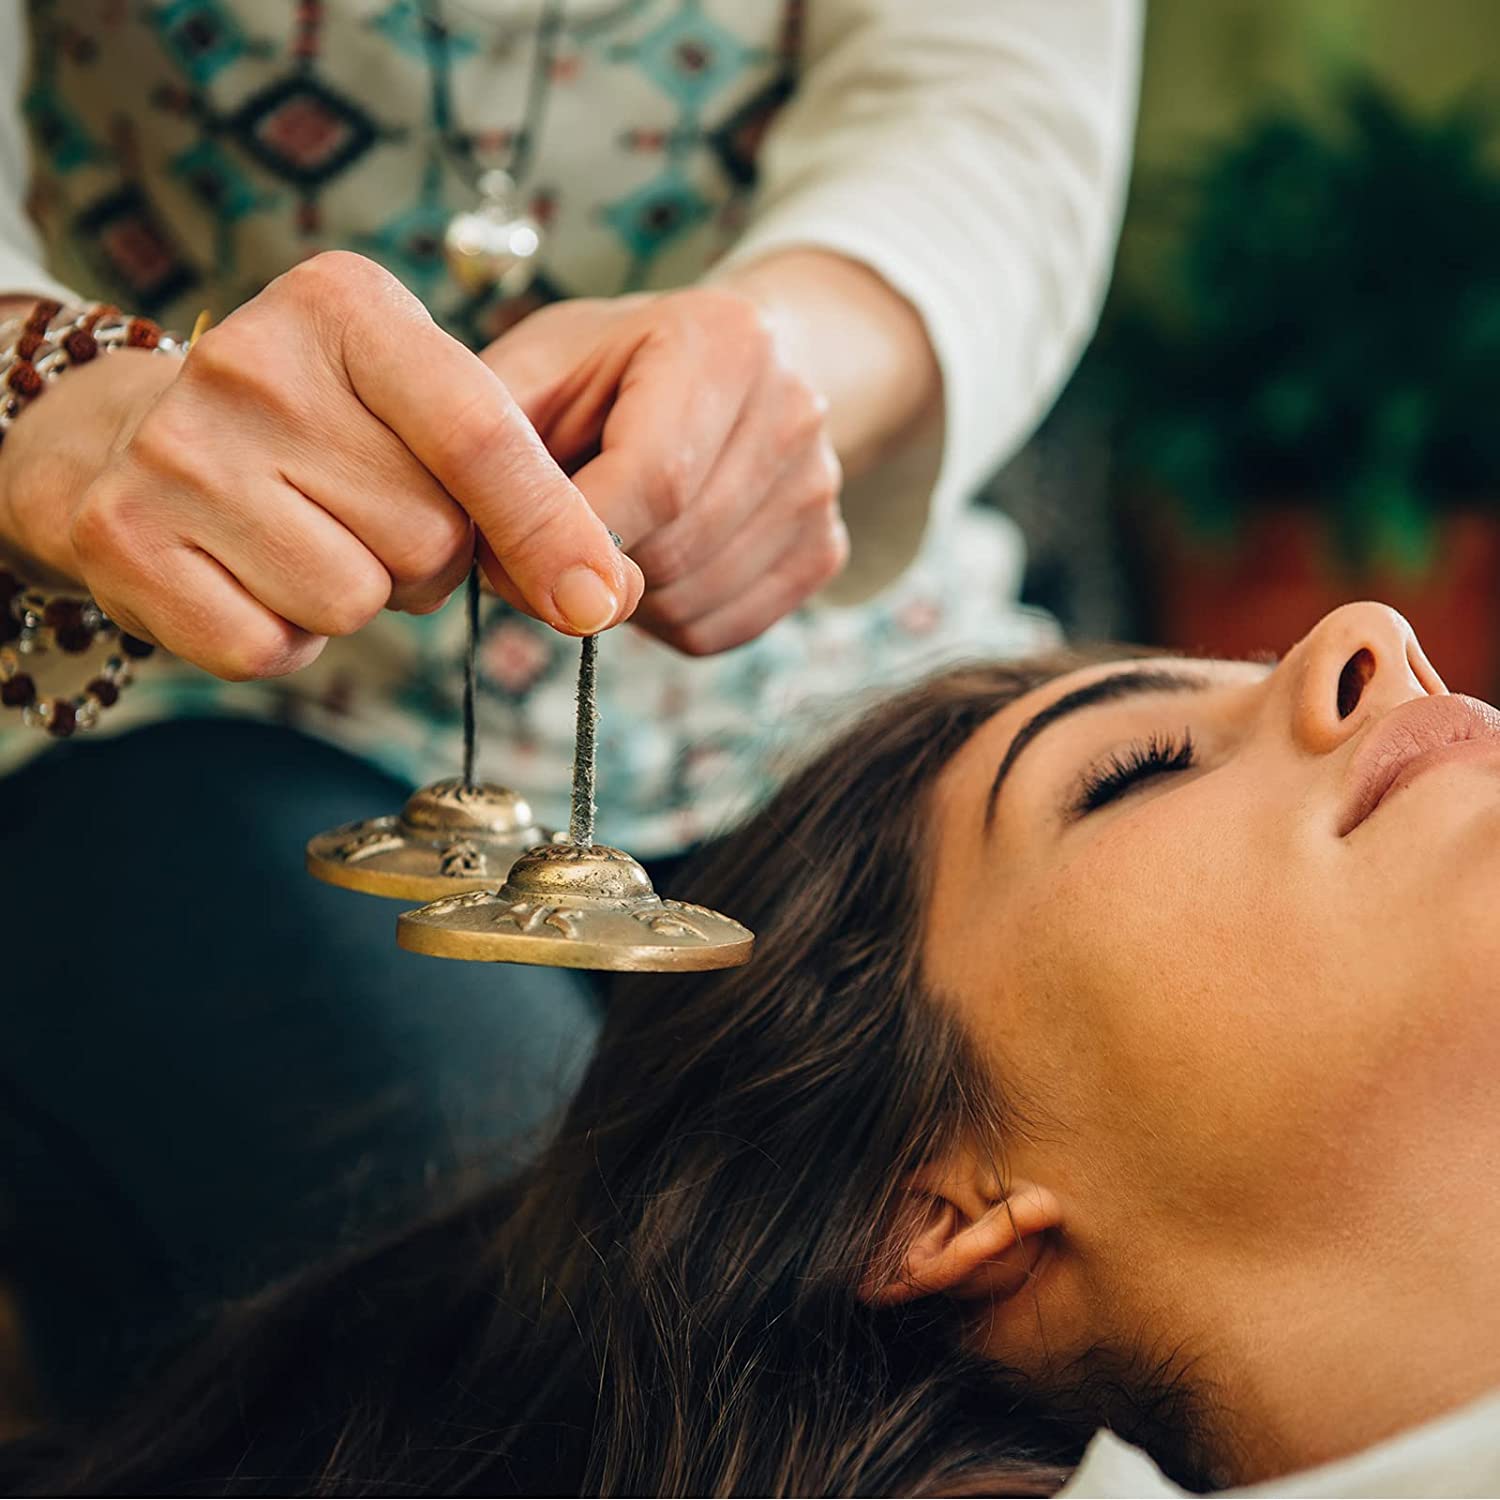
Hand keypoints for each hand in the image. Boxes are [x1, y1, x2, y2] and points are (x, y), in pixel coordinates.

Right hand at [0, 253, 641, 679]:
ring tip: (300, 540)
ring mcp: (178, 450)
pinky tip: (246, 578)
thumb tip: (604, 596)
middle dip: (422, 558)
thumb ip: (522, 486)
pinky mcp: (125, 537)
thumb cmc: (316, 435)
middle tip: (358, 516)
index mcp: (345, 307)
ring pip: (354, 601)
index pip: (480, 435)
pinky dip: (278, 638)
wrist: (127, 443)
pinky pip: (269, 648)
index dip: (549, 528)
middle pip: (429, 538)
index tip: (599, 599)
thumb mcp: (416, 413)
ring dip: (352, 601)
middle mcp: (253, 363)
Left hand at [481, 286, 847, 655]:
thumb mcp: (539, 366)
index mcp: (727, 341)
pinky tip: (646, 564)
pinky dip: (662, 618)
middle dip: (592, 563)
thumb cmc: (609, 369)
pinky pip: (720, 629)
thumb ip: (494, 441)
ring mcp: (819, 486)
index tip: (509, 556)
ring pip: (691, 599)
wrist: (725, 370)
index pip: (656, 479)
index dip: (571, 537)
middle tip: (550, 537)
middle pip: (674, 547)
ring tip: (604, 541)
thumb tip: (487, 561)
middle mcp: (795, 410)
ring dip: (622, 596)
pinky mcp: (825, 550)